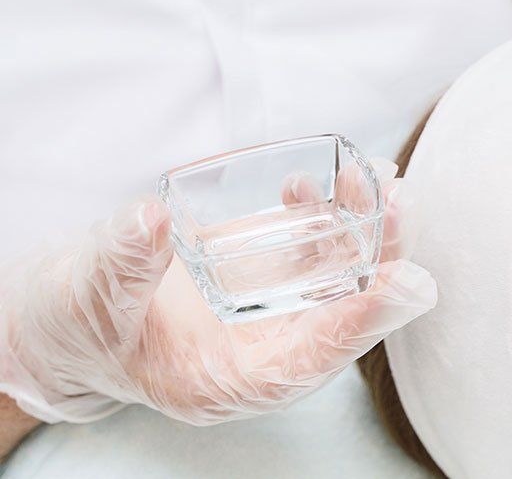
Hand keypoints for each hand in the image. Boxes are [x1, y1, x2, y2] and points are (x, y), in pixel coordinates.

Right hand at [0, 161, 436, 425]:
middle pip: (344, 312)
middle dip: (380, 259)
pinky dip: (324, 213)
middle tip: (400, 200)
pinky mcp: (263, 275)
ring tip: (376, 172)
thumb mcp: (88, 300)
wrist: (64, 315)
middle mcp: (265, 350)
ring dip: (365, 226)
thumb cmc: (74, 324)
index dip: (362, 320)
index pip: (314, 359)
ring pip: (337, 274)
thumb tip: (151, 217)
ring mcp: (270, 311)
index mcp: (229, 382)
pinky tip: (317, 181)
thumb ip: (121, 264)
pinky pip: (309, 249)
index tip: (404, 282)